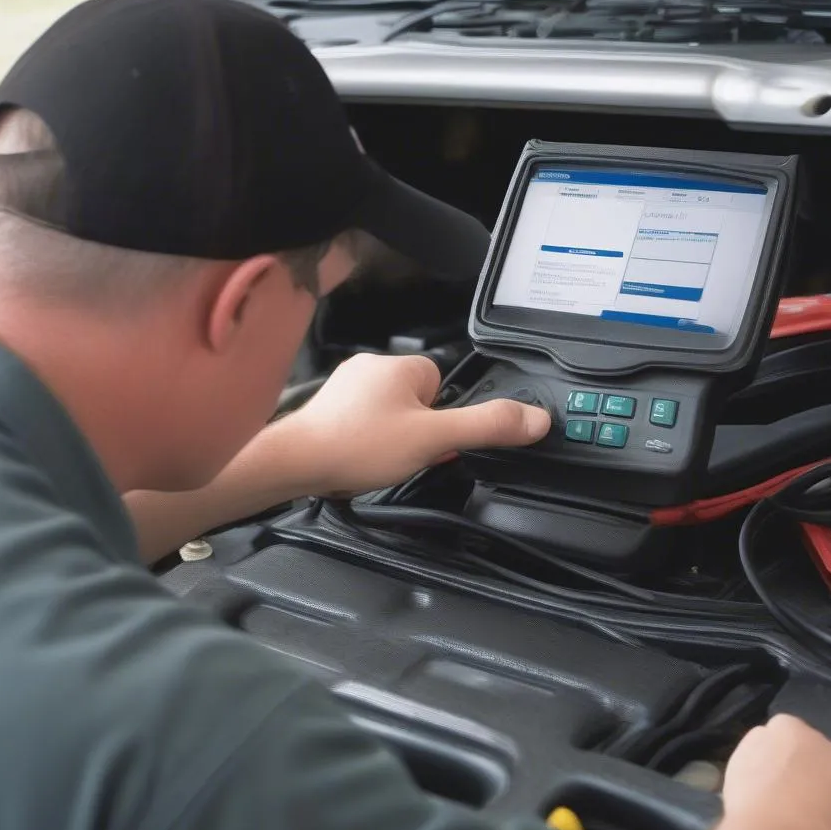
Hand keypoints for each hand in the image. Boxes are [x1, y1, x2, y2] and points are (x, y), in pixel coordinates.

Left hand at [291, 353, 550, 495]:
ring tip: (377, 459)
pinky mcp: (327, 410)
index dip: (442, 415)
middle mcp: (370, 368)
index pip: (441, 382)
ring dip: (391, 440)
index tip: (432, 437)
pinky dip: (366, 445)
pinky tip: (359, 461)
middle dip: (416, 430)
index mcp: (398, 365)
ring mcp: (345, 389)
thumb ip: (486, 426)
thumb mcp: (434, 438)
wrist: (295, 464)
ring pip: (389, 416)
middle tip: (403, 453)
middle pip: (417, 401)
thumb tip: (534, 418)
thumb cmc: (357, 445)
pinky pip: (362, 425)